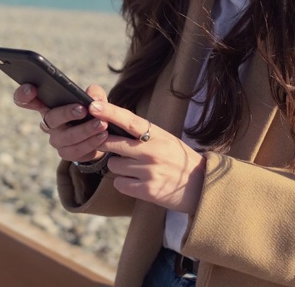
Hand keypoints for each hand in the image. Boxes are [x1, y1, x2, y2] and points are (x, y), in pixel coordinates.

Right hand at [13, 83, 108, 161]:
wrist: (101, 136)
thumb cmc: (92, 111)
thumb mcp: (94, 98)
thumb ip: (95, 93)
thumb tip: (94, 98)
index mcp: (48, 105)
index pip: (26, 100)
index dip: (24, 94)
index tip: (33, 89)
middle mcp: (48, 123)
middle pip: (50, 118)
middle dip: (67, 113)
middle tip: (83, 109)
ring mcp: (56, 140)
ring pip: (67, 137)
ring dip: (85, 130)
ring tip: (102, 124)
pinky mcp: (67, 153)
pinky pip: (76, 150)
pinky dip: (91, 143)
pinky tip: (103, 136)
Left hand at [88, 100, 205, 213]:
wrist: (201, 186)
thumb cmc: (178, 159)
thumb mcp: (166, 139)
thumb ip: (142, 134)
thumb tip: (112, 126)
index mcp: (158, 135)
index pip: (129, 120)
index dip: (109, 112)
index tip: (93, 105)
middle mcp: (152, 152)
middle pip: (114, 144)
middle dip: (105, 143)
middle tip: (106, 144)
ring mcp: (149, 171)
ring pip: (114, 165)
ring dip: (118, 167)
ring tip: (134, 169)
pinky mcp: (147, 190)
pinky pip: (120, 184)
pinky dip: (124, 183)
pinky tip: (137, 182)